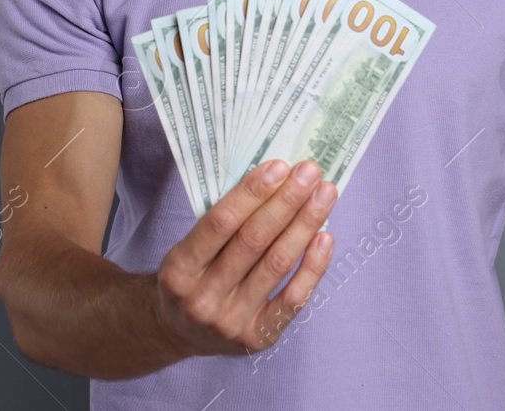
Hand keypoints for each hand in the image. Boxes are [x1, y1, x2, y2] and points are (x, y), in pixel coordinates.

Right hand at [154, 158, 338, 356]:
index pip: (221, 222)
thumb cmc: (191, 277)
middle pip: (254, 240)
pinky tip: (325, 237)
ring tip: (325, 194)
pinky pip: (293, 298)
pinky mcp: (258, 338)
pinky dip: (313, 266)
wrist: (180, 332)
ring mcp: (231, 322)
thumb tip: (274, 180)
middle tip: (310, 172)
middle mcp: (203, 299)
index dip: (253, 192)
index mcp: (179, 270)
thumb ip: (221, 222)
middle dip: (286, 201)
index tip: (280, 166)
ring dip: (306, 223)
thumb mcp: (188, 249)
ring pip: (277, 263)